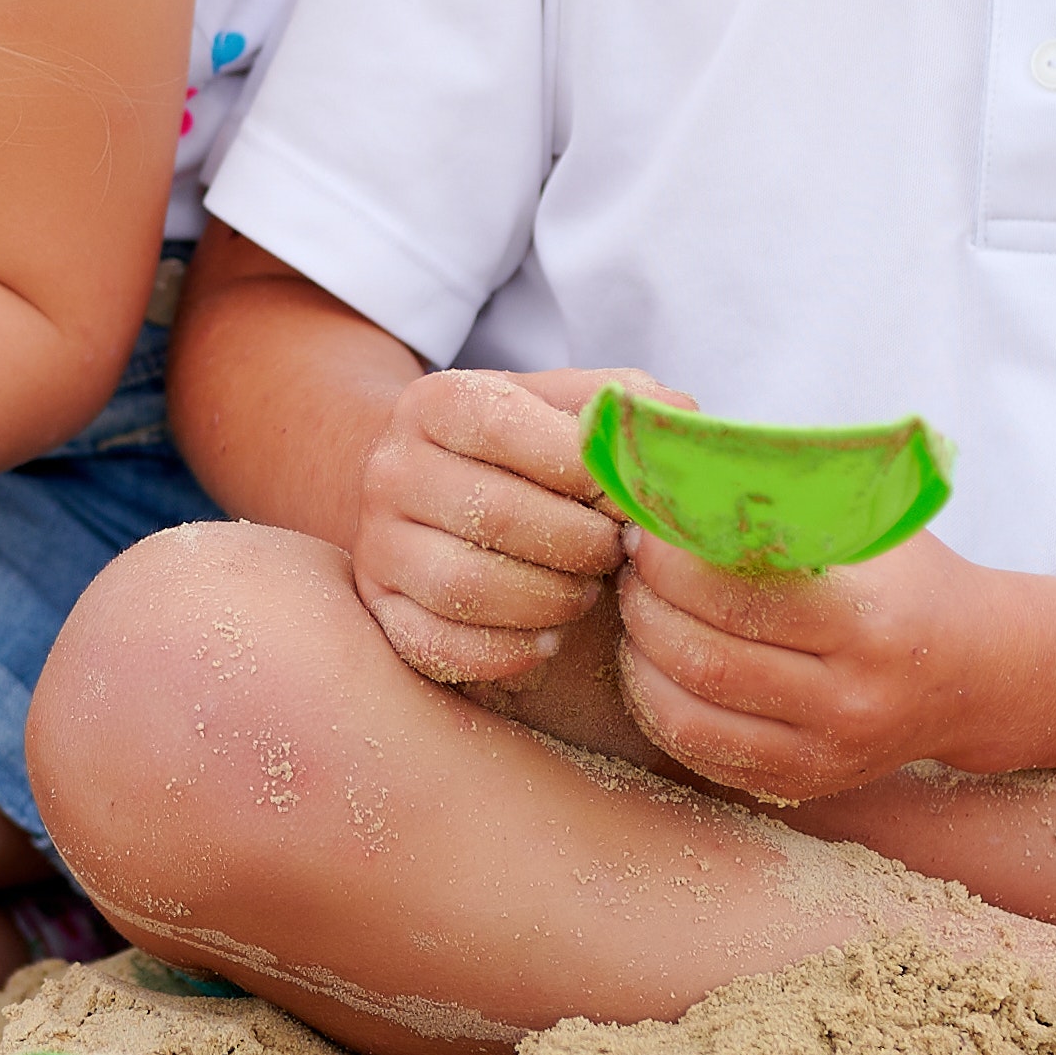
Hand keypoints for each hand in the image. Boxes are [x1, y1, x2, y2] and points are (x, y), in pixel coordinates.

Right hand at [341, 366, 636, 690]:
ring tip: (585, 592)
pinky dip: (508, 652)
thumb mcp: (570, 408)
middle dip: (580, 544)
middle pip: (496, 514)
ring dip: (550, 600)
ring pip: (467, 586)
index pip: (506, 428)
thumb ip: (629, 404)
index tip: (625, 494)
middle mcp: (390, 469)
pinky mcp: (380, 609)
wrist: (440, 490)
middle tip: (614, 553)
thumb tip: (678, 422)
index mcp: (435, 402)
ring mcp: (377, 544)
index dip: (581, 468)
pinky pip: (440, 646)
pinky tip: (548, 638)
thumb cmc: (529, 452)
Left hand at [610, 527, 1010, 805]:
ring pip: (689, 713)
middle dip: (644, 604)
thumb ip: (786, 500)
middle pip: (703, 656)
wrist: (977, 674)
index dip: (669, 560)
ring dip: (640, 656)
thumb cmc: (910, 580)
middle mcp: (849, 697)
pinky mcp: (802, 782)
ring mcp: (826, 752)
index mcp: (868, 621)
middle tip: (630, 568)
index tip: (647, 530)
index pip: (736, 593)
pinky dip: (657, 705)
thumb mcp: (870, 524)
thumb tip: (680, 459)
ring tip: (637, 612)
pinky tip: (655, 663)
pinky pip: (699, 753)